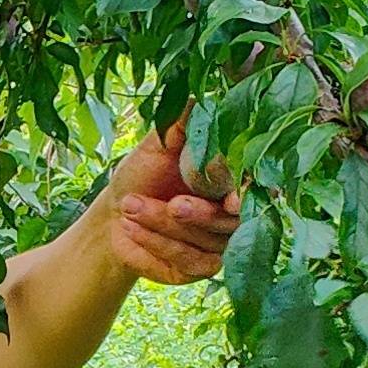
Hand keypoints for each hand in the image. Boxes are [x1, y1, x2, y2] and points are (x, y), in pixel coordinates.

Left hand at [99, 119, 243, 284]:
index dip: (243, 195)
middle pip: (230, 221)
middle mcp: (234, 214)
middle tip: (172, 204)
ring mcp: (221, 244)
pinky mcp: (200, 267)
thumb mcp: (157, 144)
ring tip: (129, 205)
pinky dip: (155, 243)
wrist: (116, 212)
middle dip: (198, 214)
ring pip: (204, 241)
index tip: (230, 199)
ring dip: (163, 224)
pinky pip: (186, 261)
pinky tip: (130, 227)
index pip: (252, 189)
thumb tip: (195, 100)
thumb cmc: (144, 173)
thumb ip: (179, 124)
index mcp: (232, 180)